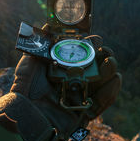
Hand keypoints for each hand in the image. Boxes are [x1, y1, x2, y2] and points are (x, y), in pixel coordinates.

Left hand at [0, 35, 120, 140]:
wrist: (24, 116)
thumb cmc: (24, 90)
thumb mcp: (30, 64)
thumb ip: (40, 46)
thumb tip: (49, 24)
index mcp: (64, 69)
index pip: (83, 54)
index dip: (90, 45)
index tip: (92, 38)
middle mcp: (75, 81)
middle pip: (97, 65)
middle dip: (103, 55)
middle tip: (103, 51)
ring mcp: (82, 96)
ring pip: (104, 81)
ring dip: (110, 69)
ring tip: (109, 62)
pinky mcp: (86, 112)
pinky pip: (103, 102)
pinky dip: (111, 91)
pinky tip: (115, 79)